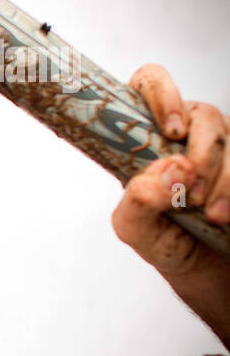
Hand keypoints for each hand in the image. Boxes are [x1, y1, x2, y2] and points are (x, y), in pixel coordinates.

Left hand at [115, 64, 229, 344]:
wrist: (207, 271)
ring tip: (211, 214)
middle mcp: (187, 133)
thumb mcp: (134, 228)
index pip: (149, 84)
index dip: (161, 91)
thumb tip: (167, 169)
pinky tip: (226, 216)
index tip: (173, 130)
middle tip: (191, 192)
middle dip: (202, 154)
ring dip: (222, 178)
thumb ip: (137, 201)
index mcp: (147, 136)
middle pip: (203, 113)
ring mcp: (223, 145)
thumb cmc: (163, 240)